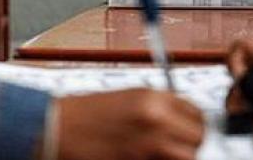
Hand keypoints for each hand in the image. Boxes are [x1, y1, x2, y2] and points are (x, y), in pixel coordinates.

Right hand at [55, 89, 203, 159]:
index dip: (194, 124)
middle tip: (179, 147)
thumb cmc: (84, 114)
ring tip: (164, 155)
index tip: (189, 130)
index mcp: (155, 99)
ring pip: (188, 156)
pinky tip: (148, 159)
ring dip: (181, 156)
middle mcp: (156, 121)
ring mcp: (149, 146)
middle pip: (197, 137)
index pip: (198, 113)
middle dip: (191, 143)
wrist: (54, 128)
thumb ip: (160, 107)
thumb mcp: (129, 97)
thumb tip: (182, 118)